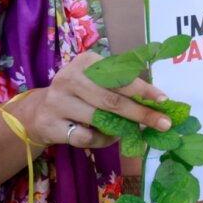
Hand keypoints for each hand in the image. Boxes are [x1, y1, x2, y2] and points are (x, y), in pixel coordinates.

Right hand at [24, 51, 170, 148]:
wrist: (38, 112)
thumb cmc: (79, 95)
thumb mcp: (97, 83)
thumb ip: (121, 89)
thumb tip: (156, 105)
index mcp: (86, 62)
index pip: (120, 76)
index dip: (143, 89)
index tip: (164, 100)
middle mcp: (69, 77)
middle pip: (112, 100)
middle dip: (141, 113)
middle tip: (164, 123)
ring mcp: (57, 101)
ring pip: (100, 120)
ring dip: (122, 128)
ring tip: (131, 131)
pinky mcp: (50, 124)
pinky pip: (87, 138)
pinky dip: (102, 140)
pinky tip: (105, 137)